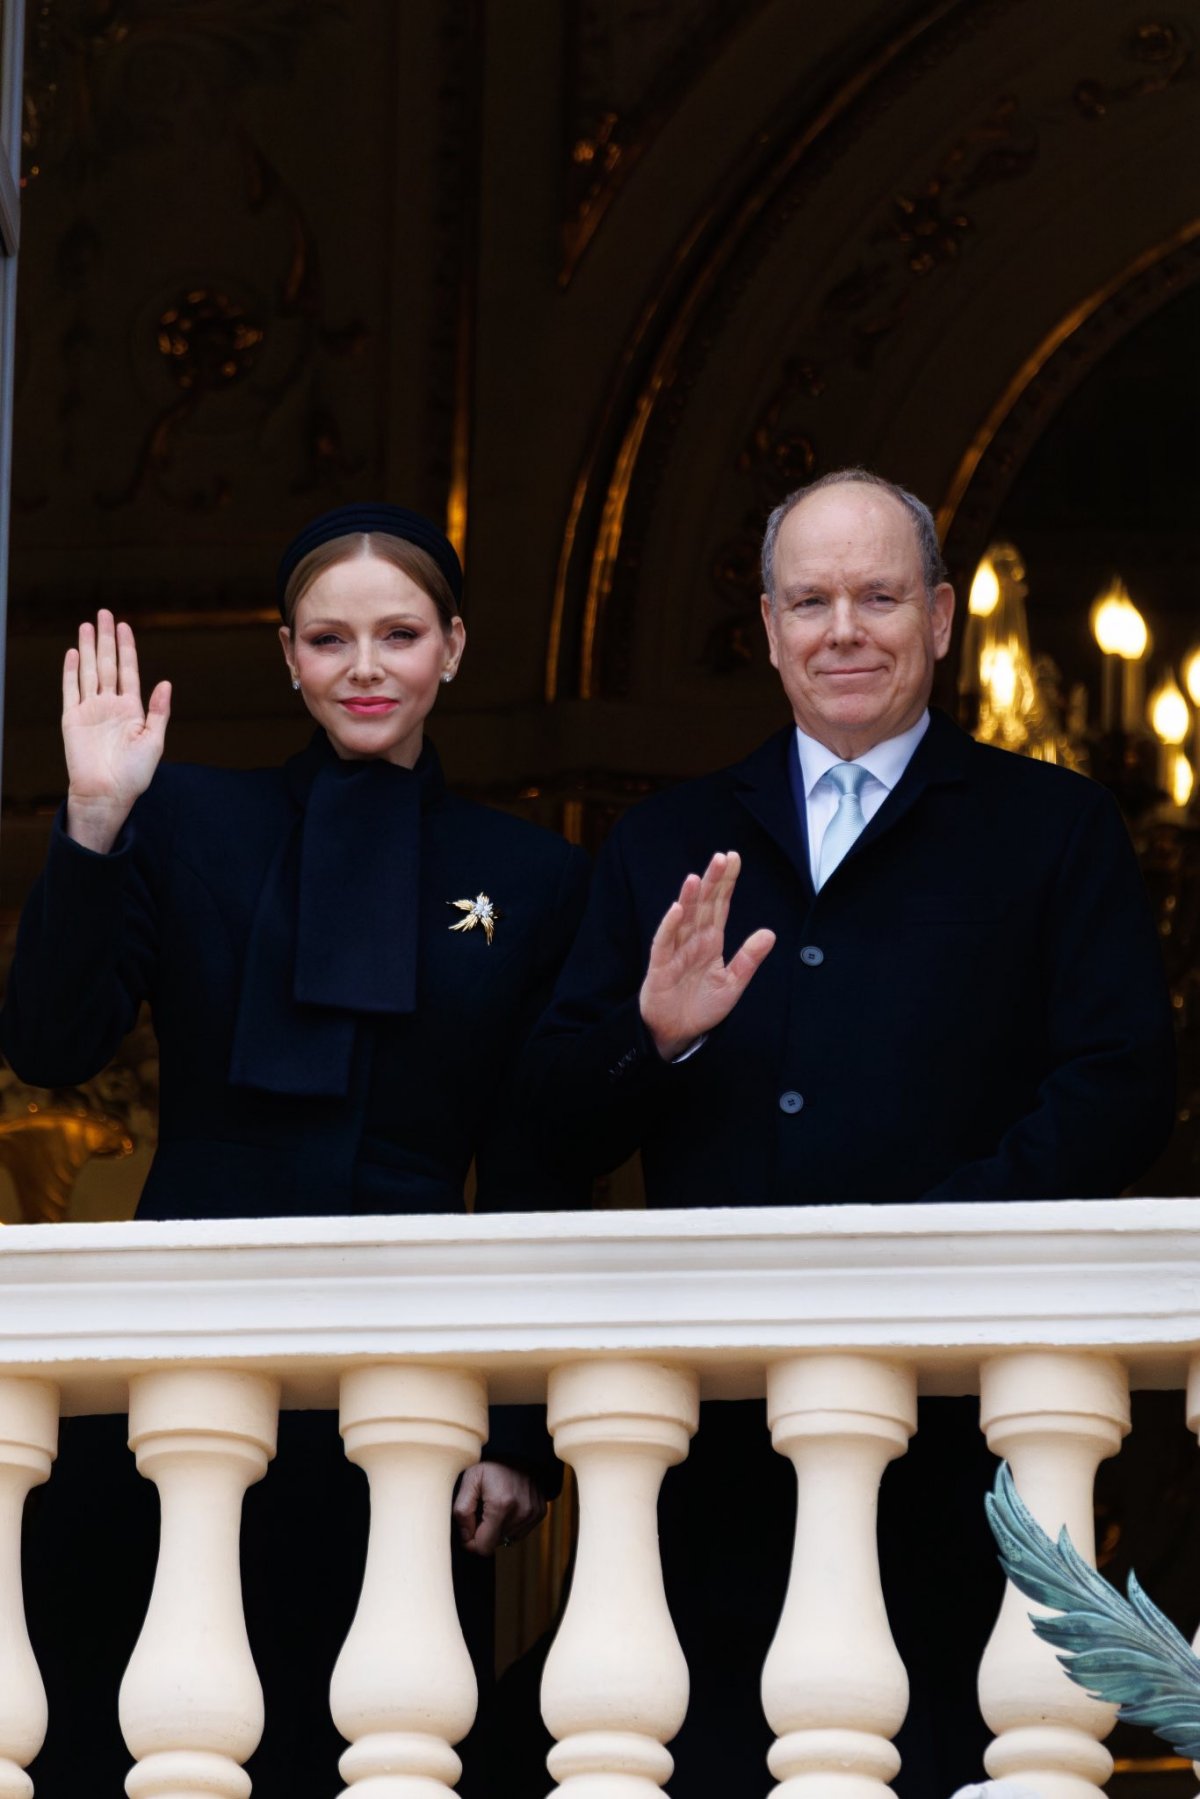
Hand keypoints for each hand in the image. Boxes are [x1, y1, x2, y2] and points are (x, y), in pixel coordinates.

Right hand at [63, 610, 171, 851]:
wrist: (107, 794)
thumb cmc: (134, 774)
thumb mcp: (154, 741)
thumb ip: (158, 711)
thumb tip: (166, 682)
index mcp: (132, 709)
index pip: (128, 670)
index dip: (126, 647)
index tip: (124, 626)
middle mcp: (110, 705)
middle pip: (107, 664)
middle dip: (106, 639)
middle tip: (104, 613)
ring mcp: (90, 710)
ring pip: (89, 671)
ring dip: (88, 648)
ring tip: (87, 625)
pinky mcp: (72, 718)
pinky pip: (70, 689)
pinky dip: (71, 671)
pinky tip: (74, 653)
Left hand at [453, 1460, 547, 1556]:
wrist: (519, 1450)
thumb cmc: (491, 1464)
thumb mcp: (469, 1480)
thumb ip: (461, 1511)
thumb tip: (465, 1536)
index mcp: (501, 1506)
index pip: (483, 1548)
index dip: (471, 1542)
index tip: (467, 1527)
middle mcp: (521, 1513)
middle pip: (494, 1544)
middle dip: (484, 1532)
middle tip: (481, 1510)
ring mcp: (533, 1514)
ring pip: (506, 1539)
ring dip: (497, 1528)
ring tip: (495, 1505)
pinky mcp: (540, 1513)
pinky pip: (519, 1532)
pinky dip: (510, 1523)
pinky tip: (507, 1506)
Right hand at [639, 851, 775, 1061]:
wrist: (677, 1032)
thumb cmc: (702, 1006)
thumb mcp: (733, 984)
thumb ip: (748, 959)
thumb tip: (770, 933)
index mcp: (711, 941)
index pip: (719, 905)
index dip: (726, 882)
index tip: (733, 858)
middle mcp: (693, 940)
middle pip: (703, 905)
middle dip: (712, 881)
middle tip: (721, 857)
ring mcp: (676, 951)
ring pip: (683, 919)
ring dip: (689, 898)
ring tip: (697, 877)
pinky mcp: (660, 966)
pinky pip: (664, 942)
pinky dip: (670, 925)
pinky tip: (677, 909)